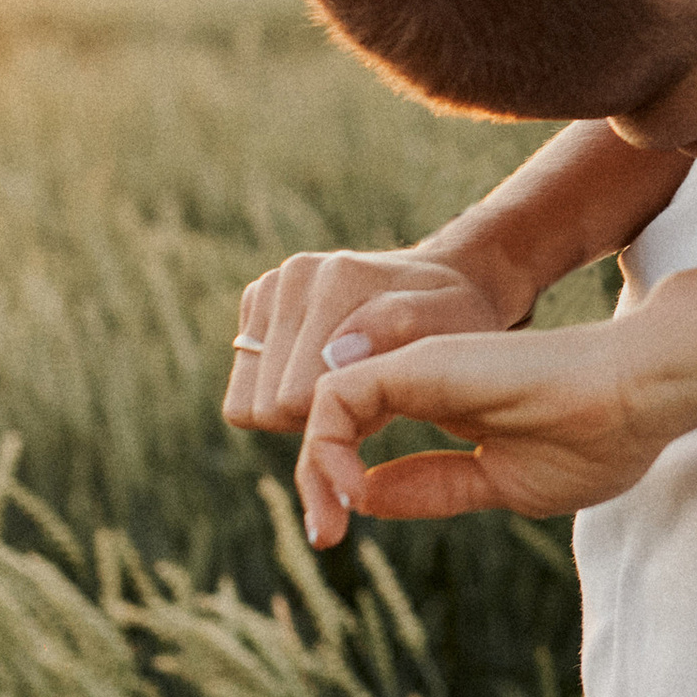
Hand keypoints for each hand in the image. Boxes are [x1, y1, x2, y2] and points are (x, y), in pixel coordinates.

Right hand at [224, 247, 520, 435]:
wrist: (443, 280)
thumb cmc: (454, 316)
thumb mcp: (452, 325)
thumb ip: (400, 330)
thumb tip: (335, 353)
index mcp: (335, 279)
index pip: (294, 400)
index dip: (337, 420)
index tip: (380, 403)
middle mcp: (292, 276)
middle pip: (265, 406)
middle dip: (316, 417)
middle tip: (366, 397)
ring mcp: (268, 288)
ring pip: (246, 403)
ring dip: (294, 410)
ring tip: (345, 385)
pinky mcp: (256, 305)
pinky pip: (242, 391)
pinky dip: (278, 394)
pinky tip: (322, 374)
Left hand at [291, 283, 696, 547]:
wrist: (638, 397)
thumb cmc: (596, 441)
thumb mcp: (500, 482)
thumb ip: (433, 485)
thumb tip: (367, 497)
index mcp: (449, 408)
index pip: (363, 440)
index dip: (340, 488)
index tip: (333, 537)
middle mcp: (425, 382)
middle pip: (335, 422)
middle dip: (313, 481)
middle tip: (322, 536)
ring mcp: (420, 369)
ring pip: (324, 405)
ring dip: (312, 468)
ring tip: (327, 521)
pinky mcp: (418, 364)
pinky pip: (336, 396)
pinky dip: (324, 444)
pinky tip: (347, 489)